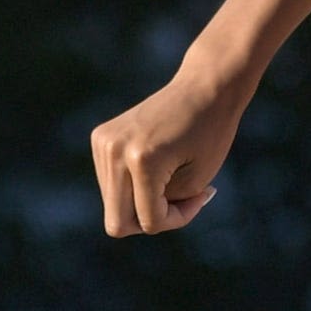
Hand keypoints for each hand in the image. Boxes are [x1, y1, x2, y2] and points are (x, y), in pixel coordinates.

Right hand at [91, 65, 249, 235]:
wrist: (204, 87)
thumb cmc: (211, 134)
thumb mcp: (196, 182)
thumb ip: (160, 208)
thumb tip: (128, 219)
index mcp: (141, 161)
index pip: (147, 221)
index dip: (177, 219)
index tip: (200, 197)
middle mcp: (114, 151)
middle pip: (117, 223)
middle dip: (152, 219)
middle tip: (182, 198)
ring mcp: (102, 143)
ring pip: (113, 206)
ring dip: (143, 202)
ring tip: (172, 178)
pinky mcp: (100, 138)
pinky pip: (112, 184)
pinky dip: (134, 185)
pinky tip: (157, 165)